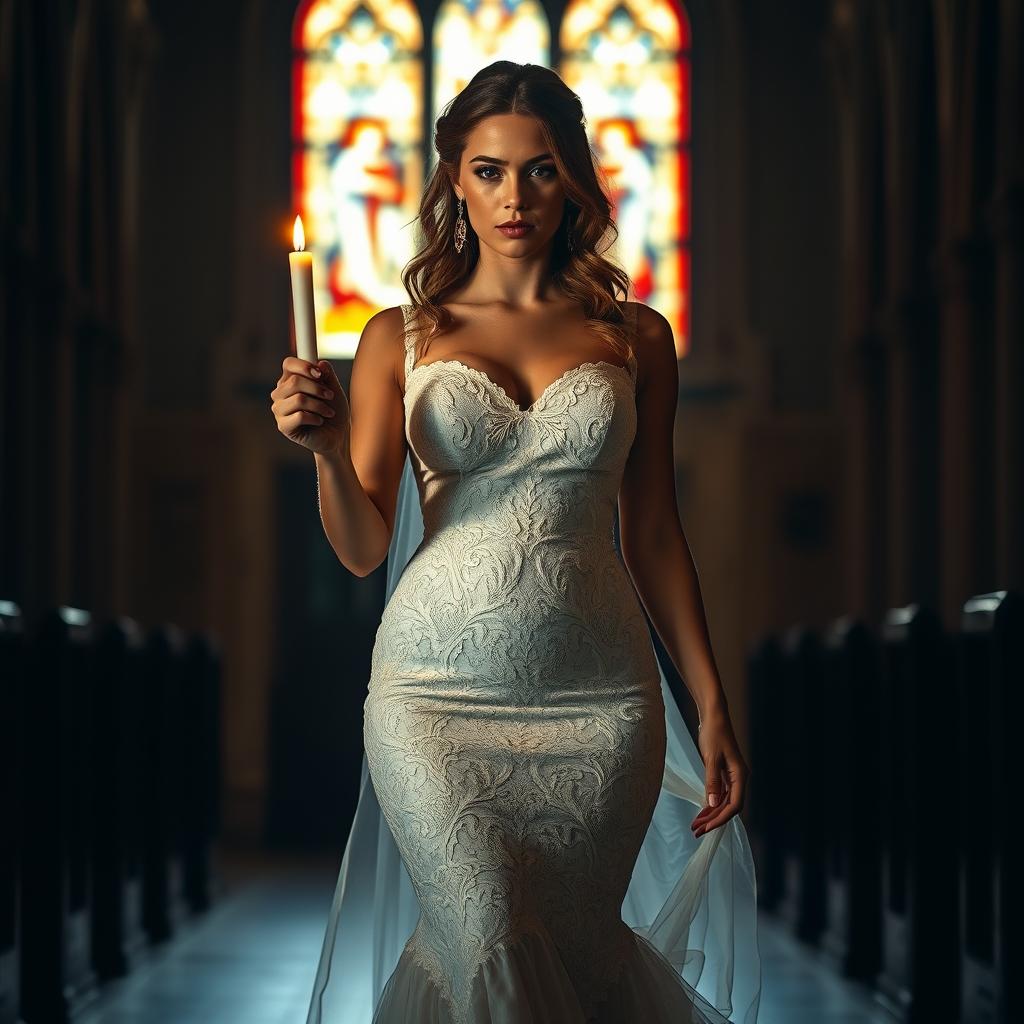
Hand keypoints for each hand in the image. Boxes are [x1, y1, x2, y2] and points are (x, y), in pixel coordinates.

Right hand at [271, 356, 349, 454]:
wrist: (337, 436)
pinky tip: (320, 421)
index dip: (304, 366)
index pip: (288, 364)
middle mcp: (280, 393)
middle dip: (317, 388)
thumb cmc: (334, 411)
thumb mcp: (334, 389)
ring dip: (319, 405)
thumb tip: (320, 363)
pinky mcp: (283, 426)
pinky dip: (315, 418)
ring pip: (298, 399)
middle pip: (294, 381)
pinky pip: (299, 416)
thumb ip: (327, 375)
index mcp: (289, 380)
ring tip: (328, 412)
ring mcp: (280, 410)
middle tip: (330, 396)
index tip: (320, 375)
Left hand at [690, 706, 748, 837]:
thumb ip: (712, 782)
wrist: (713, 716)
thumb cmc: (713, 734)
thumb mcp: (711, 758)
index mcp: (740, 775)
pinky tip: (702, 810)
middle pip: (729, 806)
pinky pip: (720, 793)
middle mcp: (739, 778)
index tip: (706, 827)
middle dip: (714, 819)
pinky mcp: (724, 773)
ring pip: (724, 801)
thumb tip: (713, 804)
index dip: (720, 818)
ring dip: (711, 813)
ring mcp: (732, 776)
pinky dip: (711, 803)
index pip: (734, 805)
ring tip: (696, 824)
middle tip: (696, 830)